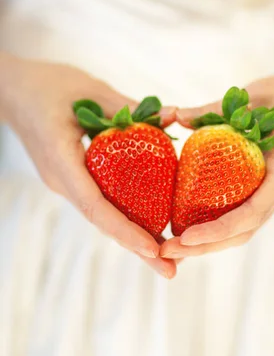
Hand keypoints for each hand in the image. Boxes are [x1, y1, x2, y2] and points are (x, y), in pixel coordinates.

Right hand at [0, 53, 176, 277]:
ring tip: (168, 259)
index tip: (152, 249)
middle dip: (136, 247)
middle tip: (171, 271)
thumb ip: (128, 108)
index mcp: (61, 160)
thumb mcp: (89, 89)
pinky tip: (150, 228)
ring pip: (102, 217)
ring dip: (133, 238)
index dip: (124, 229)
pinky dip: (125, 217)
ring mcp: (65, 183)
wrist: (12, 91)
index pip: (94, 204)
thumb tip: (175, 116)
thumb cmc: (48, 85)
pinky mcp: (72, 179)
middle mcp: (62, 180)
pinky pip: (101, 203)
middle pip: (102, 221)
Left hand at [161, 69, 273, 258]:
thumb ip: (219, 108)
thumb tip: (178, 115)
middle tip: (166, 250)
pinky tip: (190, 222)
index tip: (187, 236)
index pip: (253, 211)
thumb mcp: (260, 95)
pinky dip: (217, 223)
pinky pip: (243, 212)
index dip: (218, 229)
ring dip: (209, 240)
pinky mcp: (268, 187)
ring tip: (173, 245)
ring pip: (243, 228)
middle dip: (205, 245)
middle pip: (244, 231)